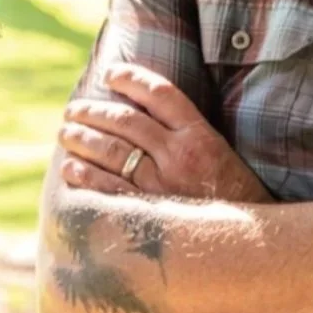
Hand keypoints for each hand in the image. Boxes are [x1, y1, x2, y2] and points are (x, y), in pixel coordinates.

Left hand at [57, 62, 274, 203]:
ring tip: (66, 132)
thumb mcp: (219, 150)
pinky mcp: (148, 213)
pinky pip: (108, 190)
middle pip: (128, 121)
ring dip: (83, 138)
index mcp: (200, 134)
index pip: (161, 94)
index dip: (133, 79)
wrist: (245, 238)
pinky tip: (70, 167)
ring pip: (112, 152)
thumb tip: (145, 113)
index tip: (111, 73)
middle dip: (95, 111)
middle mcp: (179, 155)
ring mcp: (161, 185)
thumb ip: (187, 132)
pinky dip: (85, 175)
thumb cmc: (233, 192)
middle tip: (74, 108)